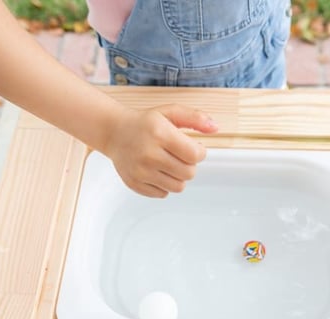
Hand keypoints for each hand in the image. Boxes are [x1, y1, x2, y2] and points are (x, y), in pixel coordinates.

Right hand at [102, 104, 217, 197]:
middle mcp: (149, 154)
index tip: (193, 147)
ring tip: (169, 163)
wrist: (114, 132)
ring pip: (178, 187)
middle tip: (180, 155)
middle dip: (190, 165)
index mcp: (160, 133)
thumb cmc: (145, 123)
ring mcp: (140, 171)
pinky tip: (157, 171)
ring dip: (179, 176)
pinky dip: (164, 185)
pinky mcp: (134, 183)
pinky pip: (163, 194)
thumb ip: (195, 118)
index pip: (195, 155)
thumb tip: (215, 127)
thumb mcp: (171, 113)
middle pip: (189, 173)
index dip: (200, 152)